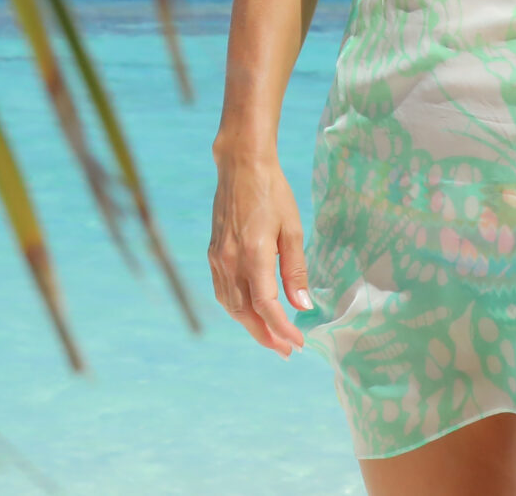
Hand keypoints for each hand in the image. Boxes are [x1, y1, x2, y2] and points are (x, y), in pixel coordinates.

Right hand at [207, 146, 311, 356]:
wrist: (240, 165)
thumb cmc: (273, 193)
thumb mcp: (293, 229)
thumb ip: (295, 270)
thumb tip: (302, 305)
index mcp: (253, 253)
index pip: (266, 306)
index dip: (282, 329)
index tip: (298, 343)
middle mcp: (230, 260)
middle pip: (244, 313)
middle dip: (265, 336)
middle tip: (286, 350)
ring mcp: (217, 258)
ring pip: (230, 306)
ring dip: (250, 326)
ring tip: (271, 337)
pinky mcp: (213, 253)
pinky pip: (222, 291)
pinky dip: (236, 309)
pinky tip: (250, 312)